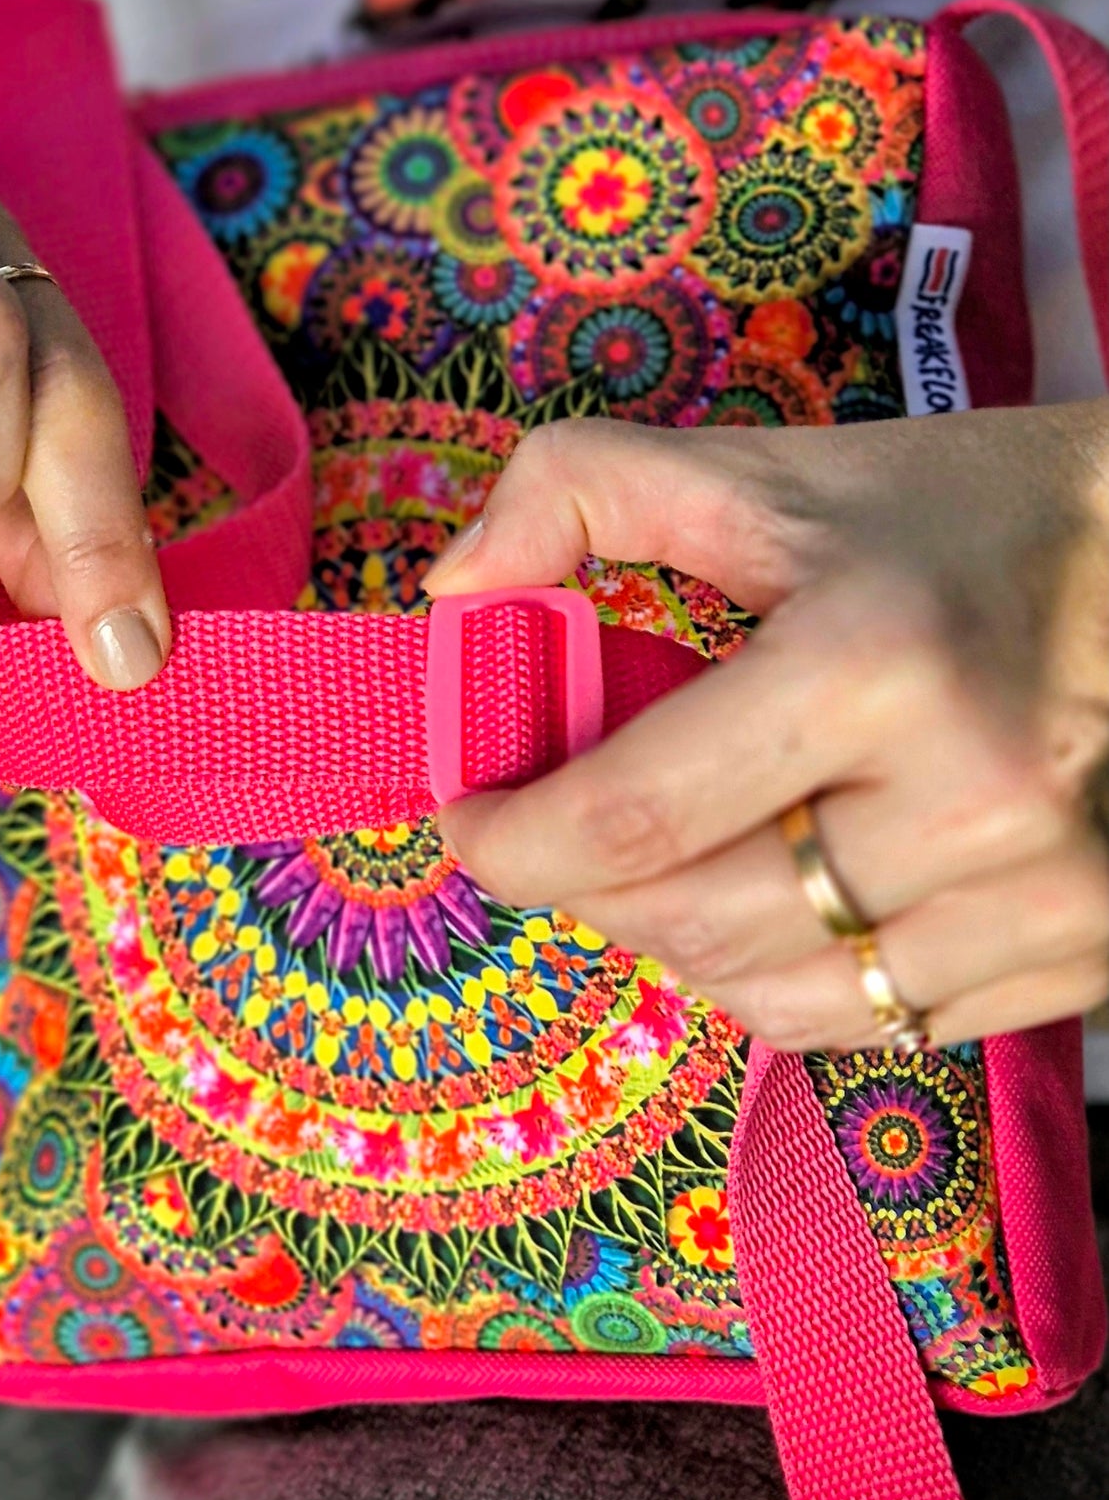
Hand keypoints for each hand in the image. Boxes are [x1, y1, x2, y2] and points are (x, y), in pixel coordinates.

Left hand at [425, 409, 1108, 1050]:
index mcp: (873, 664)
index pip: (636, 815)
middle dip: (583, 889)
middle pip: (695, 924)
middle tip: (557, 831)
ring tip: (672, 860)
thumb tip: (453, 591)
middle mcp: (969, 804)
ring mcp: (1040, 898)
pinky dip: (788, 980)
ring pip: (777, 1000)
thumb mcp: (779, 474)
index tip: (468, 819)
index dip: (513, 839)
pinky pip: (876, 1026)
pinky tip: (783, 899)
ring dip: (680, 943)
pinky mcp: (1085, 955)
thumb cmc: (969, 515)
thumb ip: (586, 491)